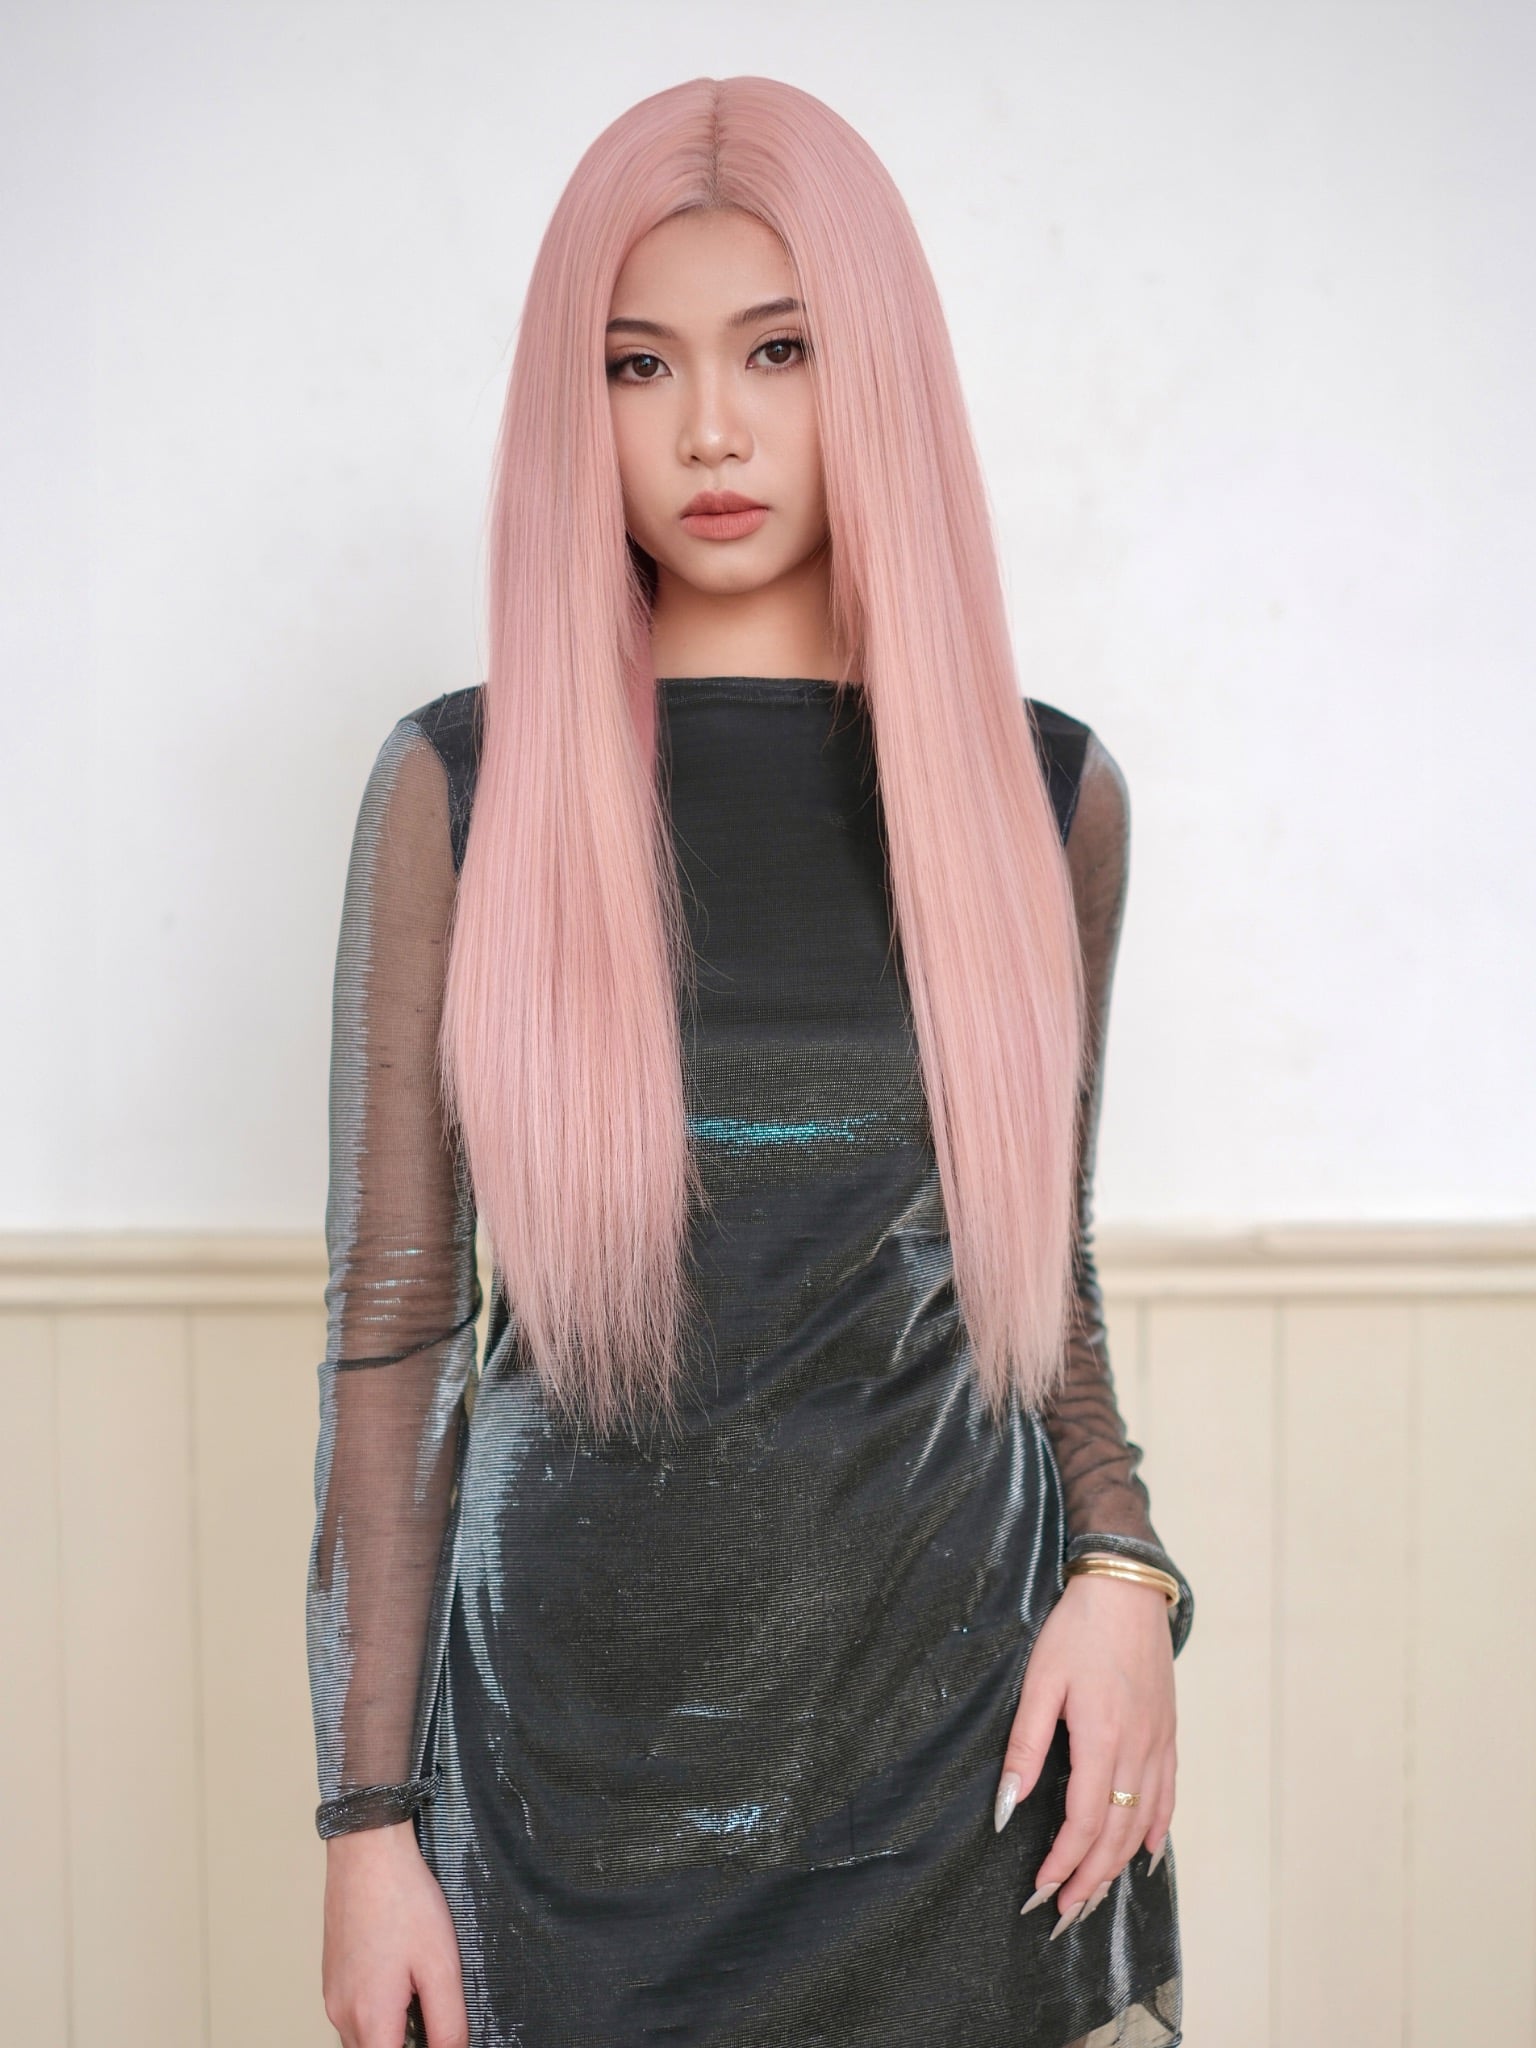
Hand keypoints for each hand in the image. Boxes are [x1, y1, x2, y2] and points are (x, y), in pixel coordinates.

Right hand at [322, 1820, 467, 2047]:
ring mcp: (332, 1995)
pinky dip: (377, 2015)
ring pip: (361, 2039)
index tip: (438, 2036)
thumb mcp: (442, 1965)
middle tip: (433, 2018)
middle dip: (404, 2043)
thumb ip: (448, 2023)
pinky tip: (400, 1981)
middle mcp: (342, 2014)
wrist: (367, 1851)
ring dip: (389, 2033)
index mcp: (370, 2020)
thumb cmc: (403, 1900)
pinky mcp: (332, 1976)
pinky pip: (353, 2014)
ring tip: (419, 1997)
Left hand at [993, 1573, 1176, 1928]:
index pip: (1083, 1822)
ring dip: (1117, 1864)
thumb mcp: (1039, 1682)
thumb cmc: (1076, 1630)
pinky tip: (1144, 1852)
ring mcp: (1158, 1743)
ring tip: (1093, 1893)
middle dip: (1089, 1879)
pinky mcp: (1168, 1733)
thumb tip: (1007, 1808)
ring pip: (1142, 1822)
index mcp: (1101, 1739)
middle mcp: (1137, 1750)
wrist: (1125, 1589)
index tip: (1040, 1889)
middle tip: (1063, 1911)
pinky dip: (1155, 1830)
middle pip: (1116, 1834)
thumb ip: (1024, 1747)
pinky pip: (1166, 1795)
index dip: (1063, 1862)